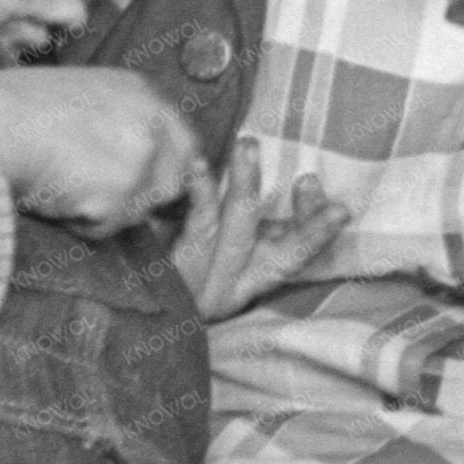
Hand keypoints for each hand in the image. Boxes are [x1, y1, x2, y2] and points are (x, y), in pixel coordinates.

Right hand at [0, 66, 201, 233]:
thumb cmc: (13, 112)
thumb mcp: (78, 97)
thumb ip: (115, 122)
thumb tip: (134, 161)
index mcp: (140, 89)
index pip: (181, 140)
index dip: (165, 171)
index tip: (156, 192)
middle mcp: (152, 118)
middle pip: (175, 179)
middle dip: (146, 197)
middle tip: (105, 201)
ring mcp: (142, 155)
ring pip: (142, 208)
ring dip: (107, 211)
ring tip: (63, 186)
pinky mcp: (123, 191)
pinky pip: (108, 227)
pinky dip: (82, 224)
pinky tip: (55, 197)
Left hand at [169, 154, 349, 317]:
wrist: (122, 317)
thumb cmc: (177, 268)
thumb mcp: (222, 248)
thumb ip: (250, 218)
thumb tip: (299, 179)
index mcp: (250, 281)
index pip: (296, 257)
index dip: (318, 233)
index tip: (342, 209)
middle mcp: (232, 287)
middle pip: (279, 257)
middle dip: (304, 223)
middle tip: (312, 180)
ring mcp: (202, 281)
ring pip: (235, 232)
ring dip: (246, 186)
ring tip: (250, 146)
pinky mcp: (171, 269)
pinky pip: (190, 228)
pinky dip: (198, 193)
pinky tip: (198, 164)